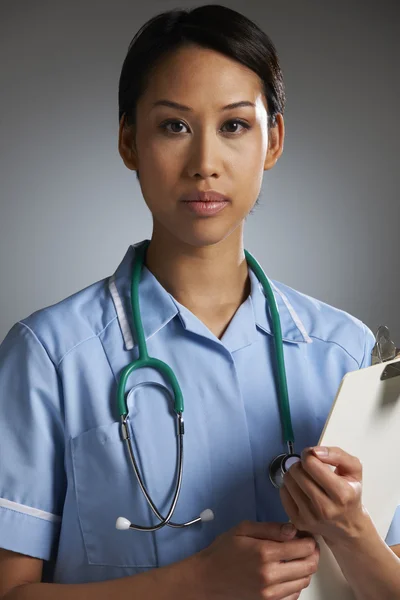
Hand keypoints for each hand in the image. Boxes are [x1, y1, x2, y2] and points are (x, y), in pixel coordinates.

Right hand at [193, 520, 319, 599]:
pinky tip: (287, 573)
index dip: (310, 539)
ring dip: (305, 568)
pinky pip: (294, 595)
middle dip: (312, 553)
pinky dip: (296, 583)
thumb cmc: (224, 551)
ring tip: (296, 558)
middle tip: (306, 546)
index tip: (306, 535)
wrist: (207, 579)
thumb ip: (270, 528)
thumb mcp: (243, 529)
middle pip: (309, 566)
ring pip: (304, 581)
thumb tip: (293, 530)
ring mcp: (271, 593)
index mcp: (265, 552)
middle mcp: (271, 575)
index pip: (304, 548)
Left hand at [280, 446, 367, 544]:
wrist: (349, 524)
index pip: (310, 464)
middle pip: (297, 471)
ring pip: (288, 481)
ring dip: (294, 474)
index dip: (309, 454)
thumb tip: (315, 452)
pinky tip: (300, 488)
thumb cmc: (350, 493)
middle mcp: (325, 508)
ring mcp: (310, 517)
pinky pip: (283, 493)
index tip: (313, 456)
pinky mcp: (298, 521)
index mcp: (342, 493)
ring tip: (305, 477)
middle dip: (301, 464)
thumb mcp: (354, 469)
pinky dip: (289, 486)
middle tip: (310, 468)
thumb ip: (337, 454)